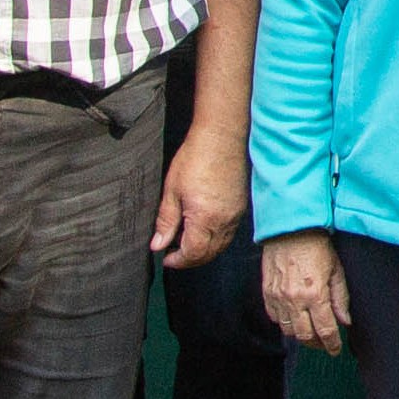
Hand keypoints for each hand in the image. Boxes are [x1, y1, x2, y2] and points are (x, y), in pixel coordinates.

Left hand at [153, 125, 247, 265]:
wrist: (222, 137)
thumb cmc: (196, 158)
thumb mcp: (172, 191)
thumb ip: (165, 221)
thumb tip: (158, 245)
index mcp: (205, 219)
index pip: (193, 253)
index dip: (178, 260)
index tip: (165, 258)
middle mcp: (225, 221)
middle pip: (209, 254)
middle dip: (190, 259)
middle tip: (172, 254)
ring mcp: (236, 215)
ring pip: (220, 246)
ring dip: (203, 251)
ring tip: (184, 243)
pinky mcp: (240, 208)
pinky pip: (228, 234)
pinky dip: (214, 239)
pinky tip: (201, 230)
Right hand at [262, 232, 348, 353]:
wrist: (290, 230)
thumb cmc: (317, 247)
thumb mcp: (336, 271)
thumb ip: (340, 299)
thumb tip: (344, 322)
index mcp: (315, 295)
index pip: (325, 330)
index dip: (332, 344)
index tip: (335, 350)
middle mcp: (294, 300)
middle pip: (304, 336)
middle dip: (316, 344)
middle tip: (324, 343)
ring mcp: (277, 297)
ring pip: (288, 330)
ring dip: (300, 335)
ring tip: (310, 332)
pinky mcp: (267, 293)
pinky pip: (274, 317)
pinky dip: (285, 322)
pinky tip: (294, 318)